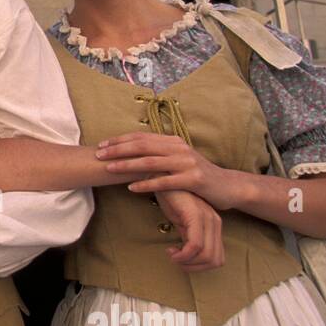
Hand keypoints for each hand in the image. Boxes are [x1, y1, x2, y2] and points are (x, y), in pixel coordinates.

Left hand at [96, 132, 242, 209]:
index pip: (141, 137)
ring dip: (127, 165)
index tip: (101, 145)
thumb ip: (159, 154)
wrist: (227, 187)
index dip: (120, 140)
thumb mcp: (178, 160)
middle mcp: (179, 148)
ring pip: (151, 162)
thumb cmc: (196, 176)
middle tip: (98, 154)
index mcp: (173, 142)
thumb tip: (133, 152)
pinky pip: (165, 182)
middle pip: (143, 145)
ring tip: (109, 169)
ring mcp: (187, 163)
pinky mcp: (193, 179)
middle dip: (118, 149)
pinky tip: (131, 188)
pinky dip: (147, 184)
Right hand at [154, 189, 225, 271]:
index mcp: (214, 225)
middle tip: (176, 261)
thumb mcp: (183, 222)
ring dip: (187, 262)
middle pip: (215, 260)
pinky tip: (170, 250)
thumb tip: (188, 255)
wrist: (163, 177)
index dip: (200, 267)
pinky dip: (183, 255)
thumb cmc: (172, 199)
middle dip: (194, 267)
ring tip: (173, 255)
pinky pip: (195, 245)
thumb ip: (190, 236)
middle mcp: (214, 222)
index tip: (181, 260)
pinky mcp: (195, 216)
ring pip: (206, 255)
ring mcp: (206, 218)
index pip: (217, 258)